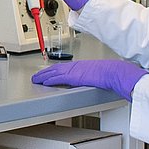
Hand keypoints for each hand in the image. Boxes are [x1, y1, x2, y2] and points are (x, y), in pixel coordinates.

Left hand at [31, 59, 148, 100]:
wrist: (113, 72)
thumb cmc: (109, 73)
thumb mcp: (97, 73)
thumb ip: (90, 76)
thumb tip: (90, 82)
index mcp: (80, 65)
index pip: (62, 67)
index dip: (52, 70)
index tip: (47, 72)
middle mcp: (74, 66)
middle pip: (54, 68)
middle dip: (44, 72)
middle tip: (36, 76)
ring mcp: (73, 70)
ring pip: (53, 72)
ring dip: (43, 76)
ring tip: (36, 80)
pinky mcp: (73, 76)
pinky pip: (57, 78)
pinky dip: (50, 80)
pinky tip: (44, 83)